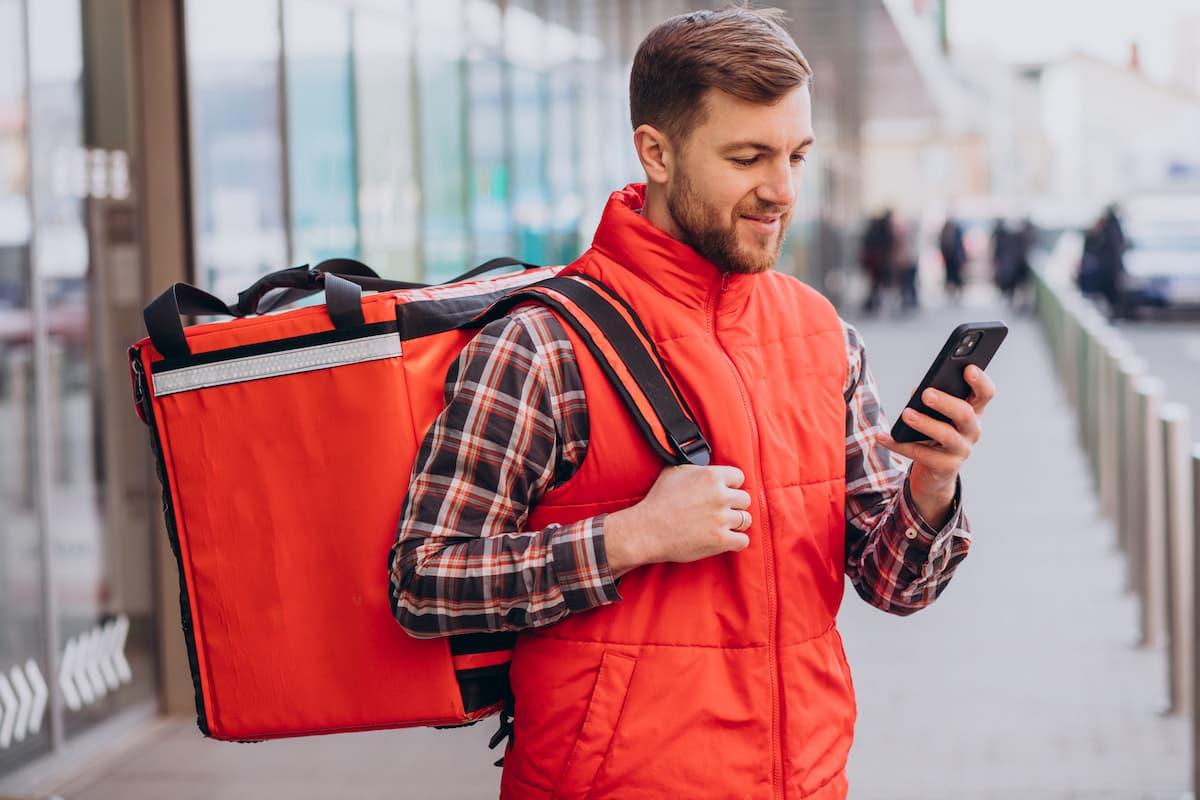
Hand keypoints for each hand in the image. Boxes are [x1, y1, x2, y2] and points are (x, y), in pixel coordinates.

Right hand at [604, 465, 751, 577]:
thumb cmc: (658, 500)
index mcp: (711, 476)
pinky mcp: (721, 540)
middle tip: (721, 510)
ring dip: (735, 523)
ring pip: (745, 520)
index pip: (739, 477)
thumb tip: (702, 464)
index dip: (731, 485)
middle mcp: (720, 496)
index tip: (723, 492)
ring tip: (722, 525)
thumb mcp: (674, 472)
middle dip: (734, 505)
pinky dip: (736, 541)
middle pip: (745, 499)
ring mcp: (722, 519)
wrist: (647, 530)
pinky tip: (727, 539)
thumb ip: (695, 467)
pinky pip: (743, 541)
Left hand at [878, 365, 995, 526]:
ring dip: (925, 423)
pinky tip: (883, 437)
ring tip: (906, 414)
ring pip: (947, 435)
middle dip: (946, 402)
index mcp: (973, 411)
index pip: (985, 394)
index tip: (968, 368)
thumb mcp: (934, 413)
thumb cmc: (935, 432)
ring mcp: (961, 450)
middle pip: (966, 414)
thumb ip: (929, 398)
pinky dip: (901, 445)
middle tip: (927, 394)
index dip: (980, 381)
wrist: (935, 471)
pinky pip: (923, 455)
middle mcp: (972, 430)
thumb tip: (918, 392)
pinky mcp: (946, 467)